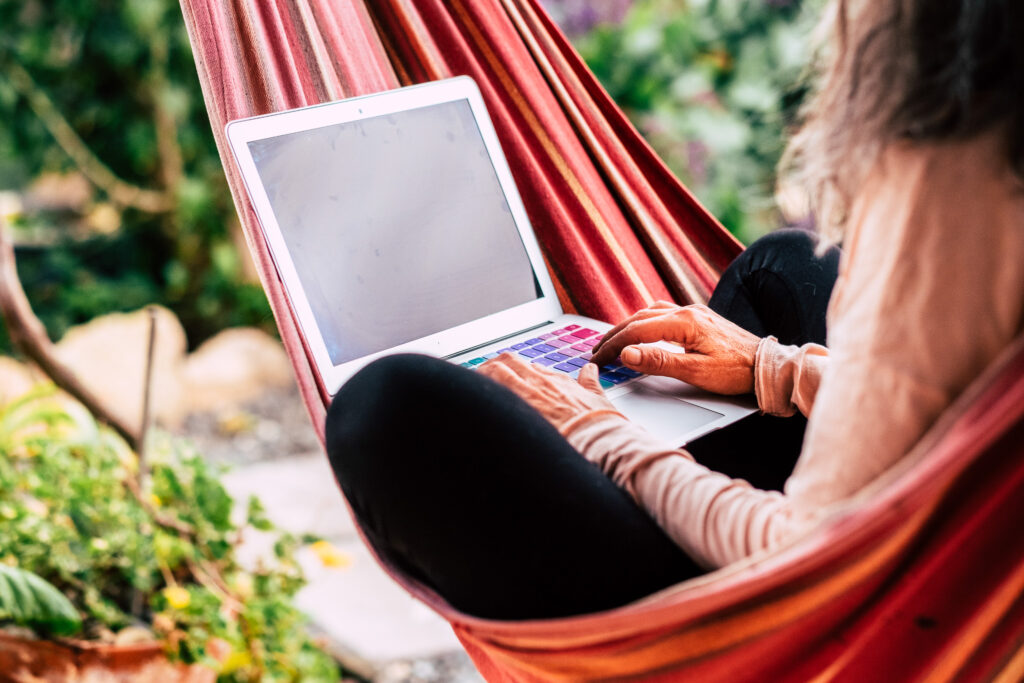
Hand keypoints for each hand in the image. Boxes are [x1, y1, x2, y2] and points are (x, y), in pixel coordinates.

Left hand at [478, 353, 621, 432]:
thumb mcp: (599, 399)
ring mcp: (525, 394)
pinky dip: (478, 392)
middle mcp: (539, 382)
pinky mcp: (514, 410)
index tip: (506, 378)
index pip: (528, 367)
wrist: (598, 441)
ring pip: (495, 371)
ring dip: (481, 376)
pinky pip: (489, 392)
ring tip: (470, 384)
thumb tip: (590, 370)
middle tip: (481, 377)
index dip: (514, 372)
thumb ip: (590, 383)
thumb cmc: (600, 426)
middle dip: (492, 368)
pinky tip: (469, 399)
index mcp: (557, 379)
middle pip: (507, 363)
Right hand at [590, 302, 758, 394]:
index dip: (613, 345)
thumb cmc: (736, 371)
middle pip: (639, 318)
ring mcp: (694, 313)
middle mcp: (687, 311)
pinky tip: (642, 331)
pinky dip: (644, 322)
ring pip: (650, 313)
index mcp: (684, 322)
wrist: (767, 366)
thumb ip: (659, 361)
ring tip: (613, 341)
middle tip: (596, 351)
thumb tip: (627, 353)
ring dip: (628, 326)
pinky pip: (663, 315)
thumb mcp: (696, 371)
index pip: (637, 331)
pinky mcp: (699, 319)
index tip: (598, 359)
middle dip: (615, 334)